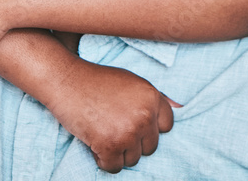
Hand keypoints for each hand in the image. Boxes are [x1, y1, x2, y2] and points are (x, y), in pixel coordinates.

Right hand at [46, 59, 179, 173]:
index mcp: (152, 97)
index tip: (132, 123)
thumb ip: (152, 99)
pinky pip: (113, 167)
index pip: (166, 127)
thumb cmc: (96, 81)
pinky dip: (102, 159)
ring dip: (117, 150)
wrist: (65, 79)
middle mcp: (144, 115)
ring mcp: (128, 131)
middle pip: (149, 147)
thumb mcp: (131, 82)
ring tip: (101, 130)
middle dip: (131, 142)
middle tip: (111, 125)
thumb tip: (182, 109)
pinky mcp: (110, 145)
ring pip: (132, 159)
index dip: (148, 128)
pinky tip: (93, 139)